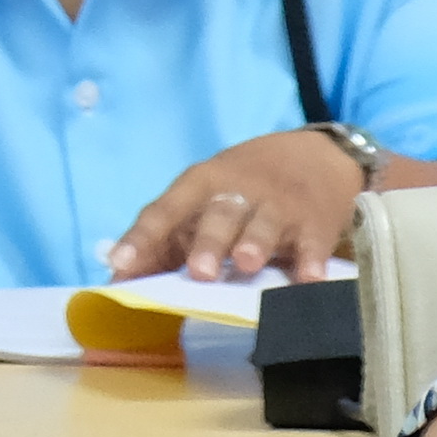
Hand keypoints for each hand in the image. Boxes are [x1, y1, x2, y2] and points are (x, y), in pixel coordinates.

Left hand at [107, 127, 361, 281]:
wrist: (317, 156)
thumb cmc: (243, 188)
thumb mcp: (203, 199)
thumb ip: (165, 240)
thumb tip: (120, 280)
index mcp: (200, 184)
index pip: (164, 210)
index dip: (141, 237)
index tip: (119, 264)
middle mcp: (238, 191)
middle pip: (219, 216)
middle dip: (208, 243)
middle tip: (198, 273)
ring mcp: (279, 205)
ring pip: (263, 224)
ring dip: (254, 243)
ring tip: (245, 264)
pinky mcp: (315, 221)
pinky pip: (313, 242)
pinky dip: (311, 259)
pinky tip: (308, 279)